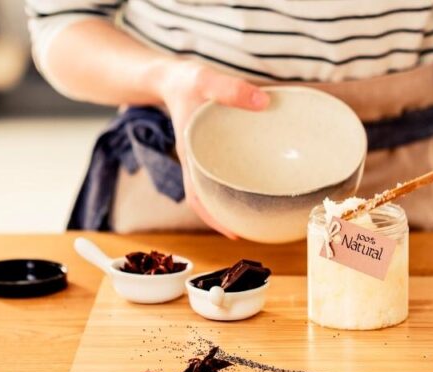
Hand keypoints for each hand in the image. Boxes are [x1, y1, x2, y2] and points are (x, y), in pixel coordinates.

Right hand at [158, 62, 269, 237]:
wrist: (169, 76)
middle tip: (258, 228)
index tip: (234, 233)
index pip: (197, 198)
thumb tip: (263, 102)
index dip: (214, 219)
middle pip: (209, 200)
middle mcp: (196, 162)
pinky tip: (257, 180)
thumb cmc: (184, 81)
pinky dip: (236, 181)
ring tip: (262, 211)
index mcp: (190, 155)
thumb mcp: (204, 79)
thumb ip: (230, 88)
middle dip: (229, 217)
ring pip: (216, 189)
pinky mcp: (211, 150)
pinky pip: (223, 172)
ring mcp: (203, 158)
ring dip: (234, 202)